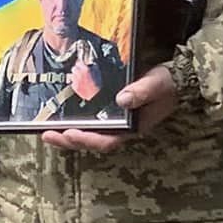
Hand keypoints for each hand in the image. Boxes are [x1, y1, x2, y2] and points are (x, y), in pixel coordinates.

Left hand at [40, 65, 178, 152]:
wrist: (175, 80)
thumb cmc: (167, 84)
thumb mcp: (157, 84)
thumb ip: (142, 91)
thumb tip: (122, 99)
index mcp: (132, 128)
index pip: (107, 141)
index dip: (88, 140)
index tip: (70, 133)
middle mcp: (121, 130)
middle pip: (92, 142)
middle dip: (69, 141)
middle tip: (47, 135)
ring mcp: (115, 123)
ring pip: (88, 135)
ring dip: (67, 136)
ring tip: (46, 131)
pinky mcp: (110, 114)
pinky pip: (89, 124)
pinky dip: (74, 124)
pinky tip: (59, 119)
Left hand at [68, 55, 101, 102]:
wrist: (95, 94)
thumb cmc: (97, 83)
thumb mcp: (98, 71)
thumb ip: (93, 65)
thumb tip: (91, 61)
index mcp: (85, 69)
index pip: (78, 62)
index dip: (80, 64)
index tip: (81, 66)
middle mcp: (79, 74)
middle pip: (74, 68)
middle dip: (76, 70)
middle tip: (80, 72)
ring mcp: (75, 80)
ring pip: (71, 75)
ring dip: (74, 76)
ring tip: (78, 78)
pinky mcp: (74, 86)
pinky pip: (71, 82)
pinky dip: (74, 82)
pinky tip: (79, 84)